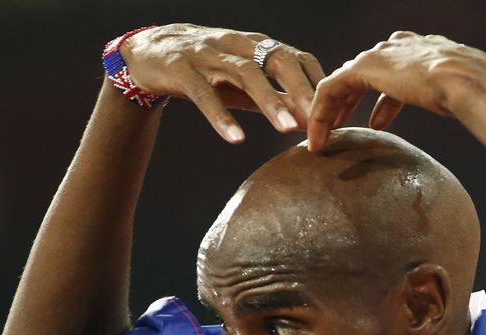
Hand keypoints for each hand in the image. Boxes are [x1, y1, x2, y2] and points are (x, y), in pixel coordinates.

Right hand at [120, 24, 325, 142]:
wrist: (149, 52)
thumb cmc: (207, 69)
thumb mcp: (243, 80)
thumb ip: (275, 97)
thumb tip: (311, 120)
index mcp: (256, 45)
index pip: (296, 57)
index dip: (316, 82)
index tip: (335, 111)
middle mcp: (236, 44)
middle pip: (276, 60)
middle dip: (300, 90)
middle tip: (320, 119)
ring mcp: (209, 55)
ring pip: (245, 76)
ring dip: (270, 102)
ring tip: (288, 130)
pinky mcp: (182, 71)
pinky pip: (205, 95)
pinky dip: (222, 117)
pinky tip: (236, 139)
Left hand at [307, 31, 485, 150]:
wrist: (470, 82)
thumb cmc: (478, 92)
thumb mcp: (468, 95)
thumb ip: (463, 98)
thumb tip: (484, 111)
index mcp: (423, 51)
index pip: (393, 72)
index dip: (383, 100)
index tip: (377, 123)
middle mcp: (398, 48)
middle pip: (363, 75)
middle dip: (350, 103)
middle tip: (340, 127)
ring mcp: (380, 55)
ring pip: (343, 82)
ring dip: (331, 111)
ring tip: (325, 136)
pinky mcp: (363, 69)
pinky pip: (331, 90)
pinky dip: (322, 112)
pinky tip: (319, 136)